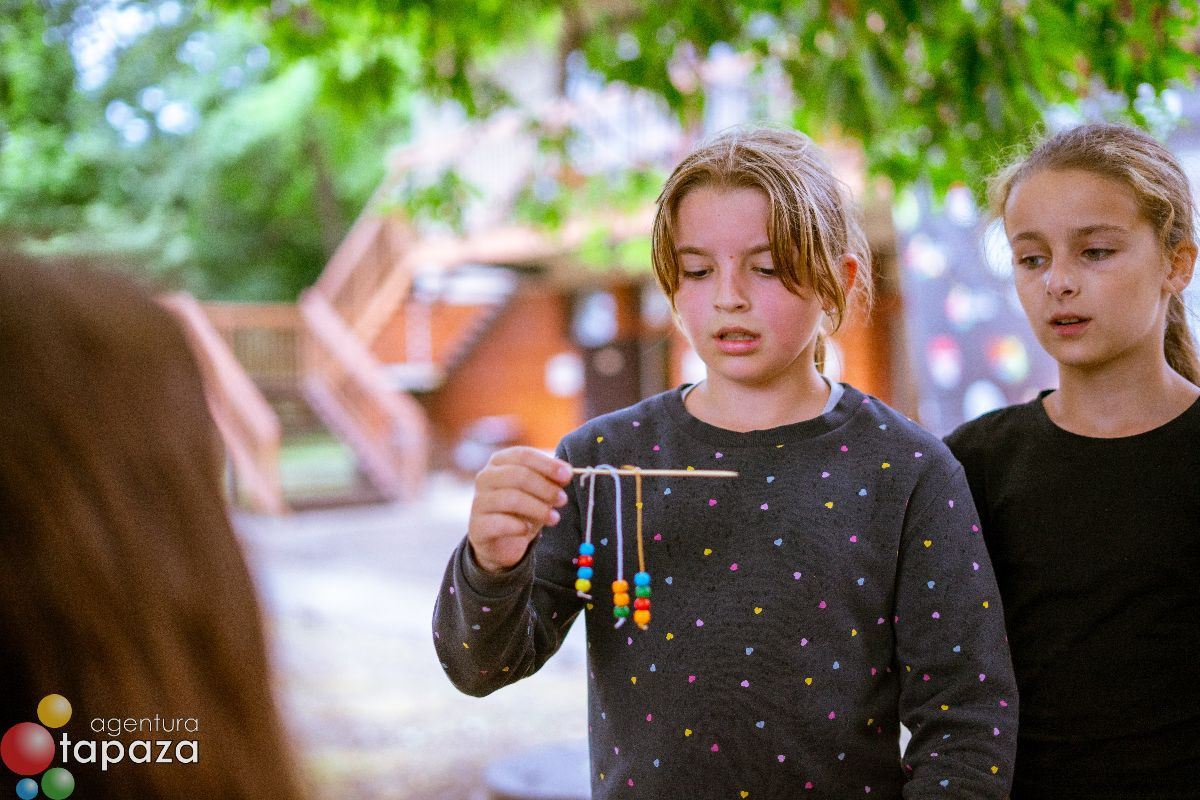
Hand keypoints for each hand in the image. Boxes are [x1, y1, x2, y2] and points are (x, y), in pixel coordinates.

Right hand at [467, 447, 571, 572]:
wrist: (500, 543)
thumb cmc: (521, 511)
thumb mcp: (539, 492)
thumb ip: (551, 480)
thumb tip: (566, 473)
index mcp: (500, 462)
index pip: (523, 455)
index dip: (547, 464)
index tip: (567, 475)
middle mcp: (485, 477)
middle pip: (518, 475)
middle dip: (545, 488)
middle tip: (563, 500)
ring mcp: (479, 501)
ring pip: (511, 499)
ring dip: (538, 508)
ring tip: (554, 518)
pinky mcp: (478, 526)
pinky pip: (500, 523)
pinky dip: (519, 526)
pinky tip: (528, 529)